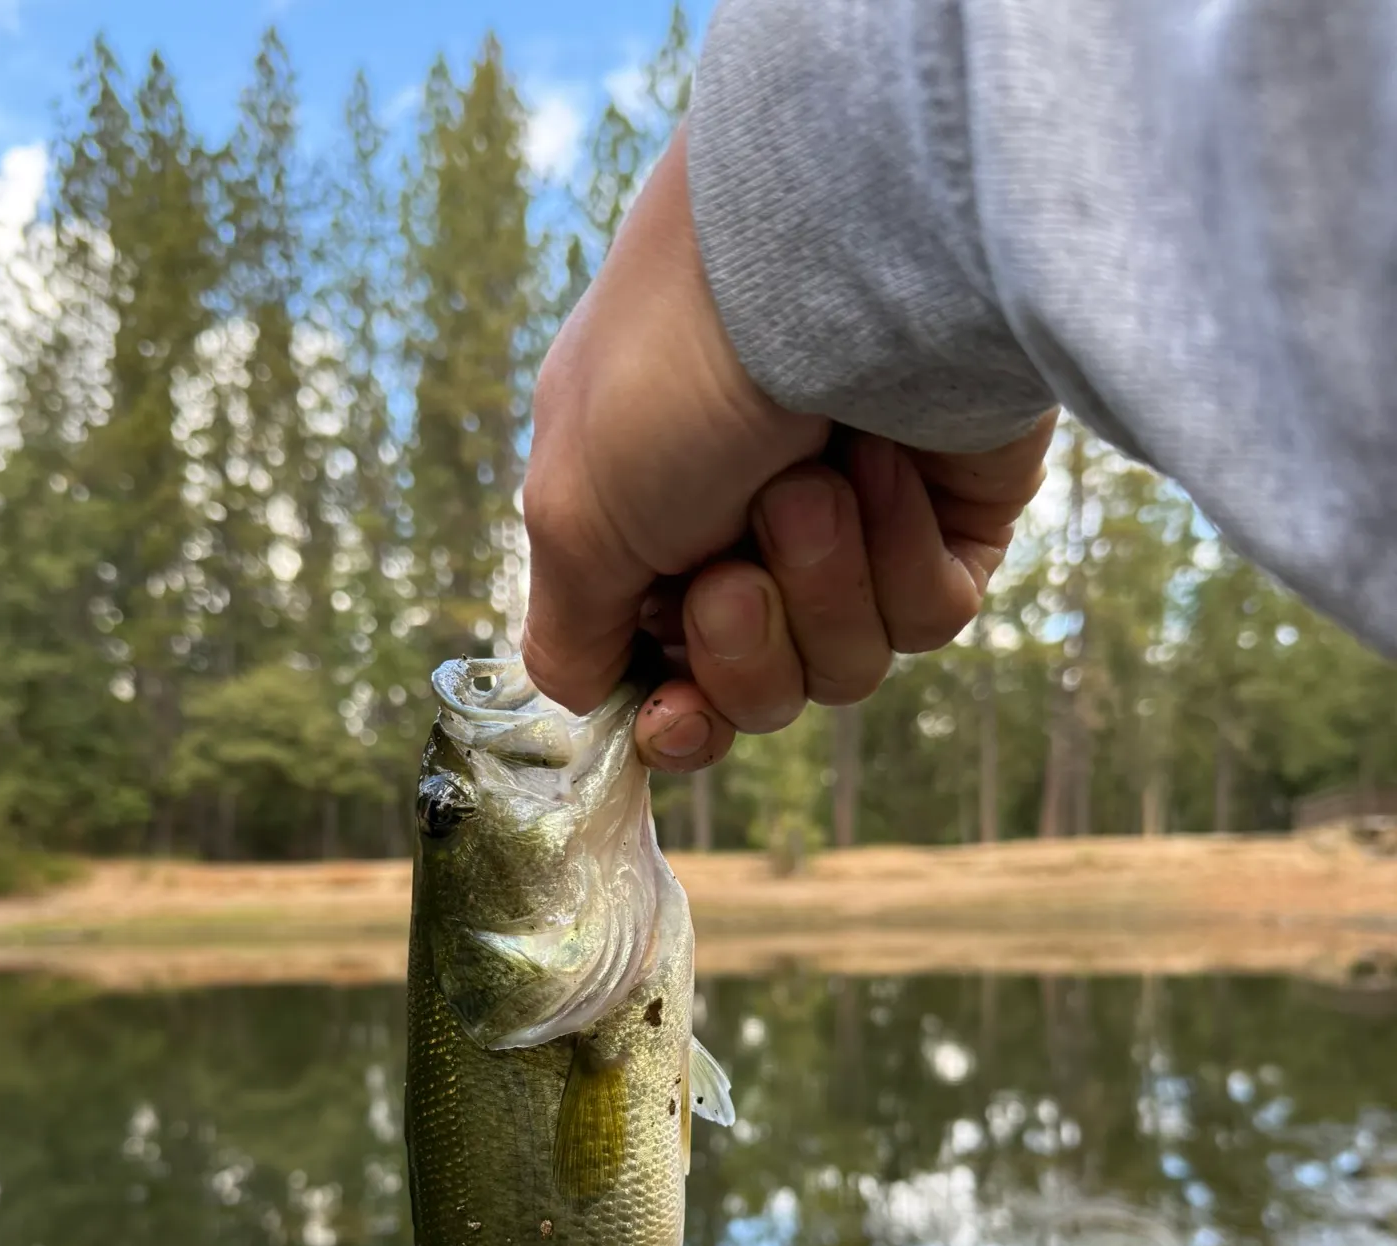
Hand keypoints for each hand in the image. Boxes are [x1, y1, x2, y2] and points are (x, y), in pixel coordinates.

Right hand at [521, 124, 1056, 771]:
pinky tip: (888, 466)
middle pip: (763, 694)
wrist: (836, 253)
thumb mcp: (573, 509)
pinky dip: (901, 555)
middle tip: (735, 570)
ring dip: (821, 585)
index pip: (673, 676)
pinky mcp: (951, 522)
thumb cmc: (675, 369)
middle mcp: (752, 536)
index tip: (674, 718)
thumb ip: (567, 628)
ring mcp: (857, 531)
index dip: (680, 718)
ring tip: (815, 479)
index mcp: (653, 531)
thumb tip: (580, 698)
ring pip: (846, 668)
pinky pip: (929, 617)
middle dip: (745, 644)